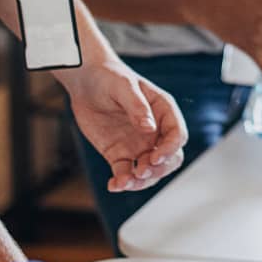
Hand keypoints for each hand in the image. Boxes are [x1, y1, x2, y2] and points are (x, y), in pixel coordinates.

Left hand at [56, 55, 188, 192]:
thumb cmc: (109, 76)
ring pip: (149, 171)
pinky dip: (122, 183)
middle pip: (169, 159)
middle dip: (158, 169)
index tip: (155, 157)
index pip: (177, 135)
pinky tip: (114, 185)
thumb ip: (137, 107)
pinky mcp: (119, 154)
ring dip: (141, 181)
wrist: (85, 80)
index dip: (170, 149)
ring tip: (125, 182)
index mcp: (163, 111)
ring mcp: (138, 145)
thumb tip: (149, 129)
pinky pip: (125, 174)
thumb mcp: (124, 86)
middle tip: (141, 171)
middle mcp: (155, 131)